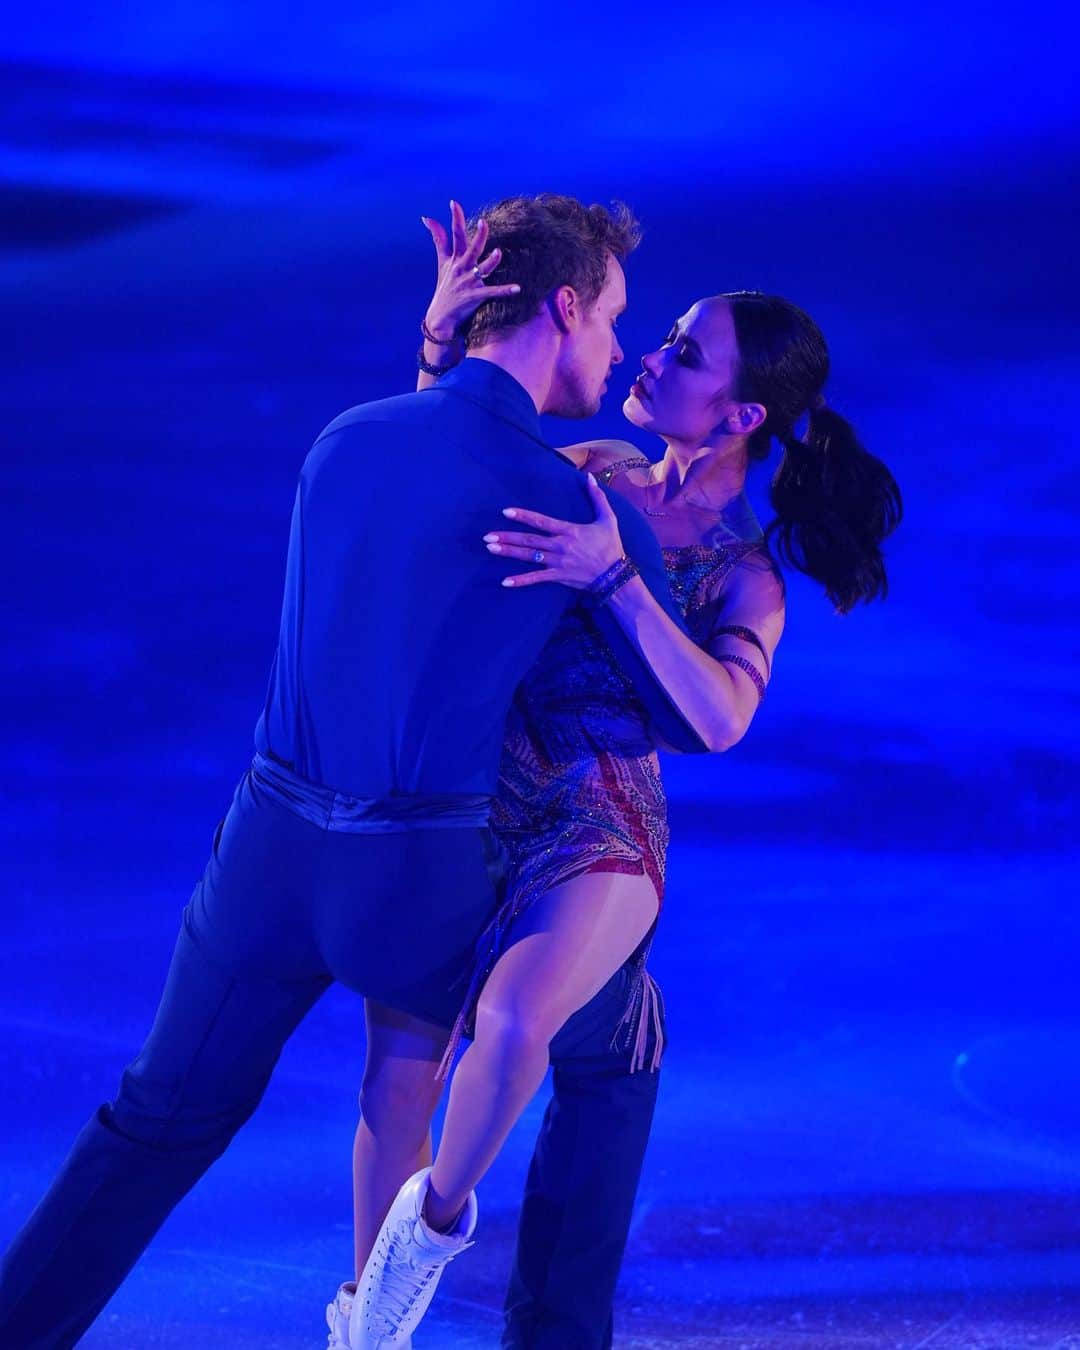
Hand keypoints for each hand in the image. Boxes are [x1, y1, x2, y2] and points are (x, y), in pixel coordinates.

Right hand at [421, 201, 520, 341]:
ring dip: (491, 262)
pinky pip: (493, 292)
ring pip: (482, 270)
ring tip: (499, 253)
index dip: (455, 219)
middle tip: (483, 223)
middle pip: (471, 250)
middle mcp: (461, 269)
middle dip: (477, 237)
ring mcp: (468, 283)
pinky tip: (517, 288)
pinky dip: (505, 290)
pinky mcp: (474, 297)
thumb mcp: (441, 262)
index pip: (454, 236)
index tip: (454, 203)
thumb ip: (438, 239)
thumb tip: (427, 218)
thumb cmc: (445, 287)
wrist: (440, 317)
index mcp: (455, 259)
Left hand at [484, 474, 626, 589]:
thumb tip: (589, 477)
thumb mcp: (608, 519)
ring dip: (509, 552)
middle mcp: (560, 546)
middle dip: (507, 537)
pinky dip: (521, 581)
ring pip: (529, 556)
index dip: (524, 516)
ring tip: (490, 548)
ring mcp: (558, 562)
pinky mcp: (558, 576)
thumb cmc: (611, 545)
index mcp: (569, 531)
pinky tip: (505, 581)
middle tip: (487, 535)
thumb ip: (597, 498)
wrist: (615, 575)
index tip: (506, 511)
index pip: (542, 522)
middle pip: (529, 540)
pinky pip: (536, 578)